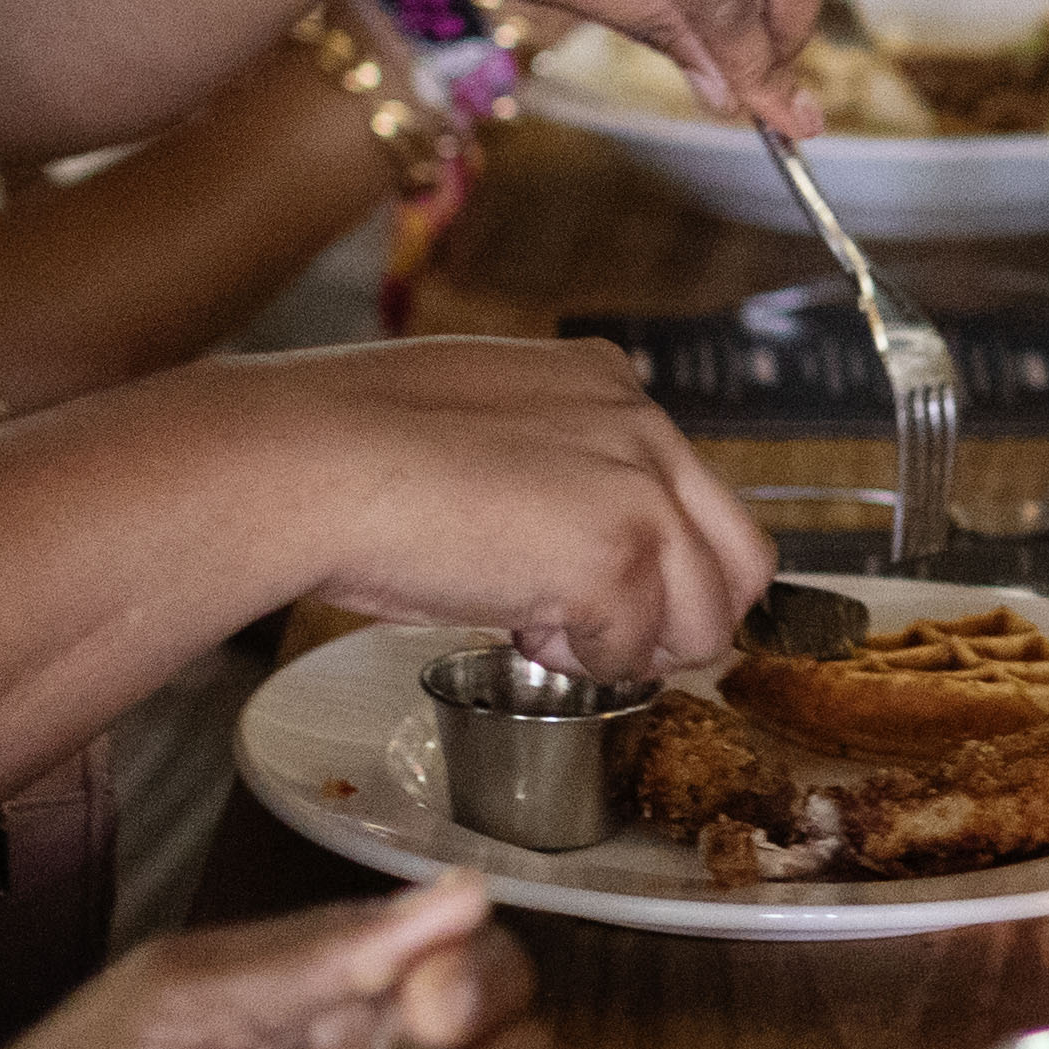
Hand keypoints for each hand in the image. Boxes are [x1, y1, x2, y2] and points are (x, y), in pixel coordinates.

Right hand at [198, 335, 769, 681]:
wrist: (308, 462)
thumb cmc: (352, 449)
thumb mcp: (481, 427)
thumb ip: (552, 464)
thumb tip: (569, 538)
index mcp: (609, 383)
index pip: (697, 496)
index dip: (657, 563)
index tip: (596, 587)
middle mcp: (644, 426)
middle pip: (741, 560)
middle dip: (682, 618)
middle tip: (603, 639)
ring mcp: (639, 490)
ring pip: (707, 620)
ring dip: (632, 649)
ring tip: (544, 629)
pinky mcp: (616, 556)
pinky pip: (633, 653)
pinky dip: (582, 664)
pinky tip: (518, 628)